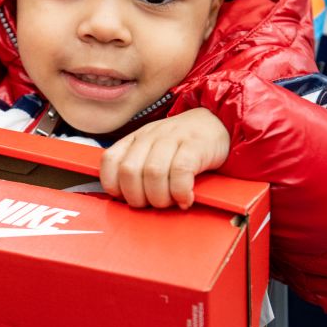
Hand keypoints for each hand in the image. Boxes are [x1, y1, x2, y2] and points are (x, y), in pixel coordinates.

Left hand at [99, 108, 230, 208]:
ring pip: (153, 173)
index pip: (110, 161)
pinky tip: (186, 198)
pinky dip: (180, 192)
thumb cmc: (182, 145)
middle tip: (153, 203)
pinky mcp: (194, 145)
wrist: (217, 123)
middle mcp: (149, 136)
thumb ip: (137, 168)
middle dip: (138, 197)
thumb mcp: (153, 151)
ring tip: (171, 202)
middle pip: (130, 171)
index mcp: (135, 139)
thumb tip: (124, 199)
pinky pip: (180, 172)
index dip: (115, 186)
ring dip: (160, 197)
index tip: (129, 198)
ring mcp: (172, 138)